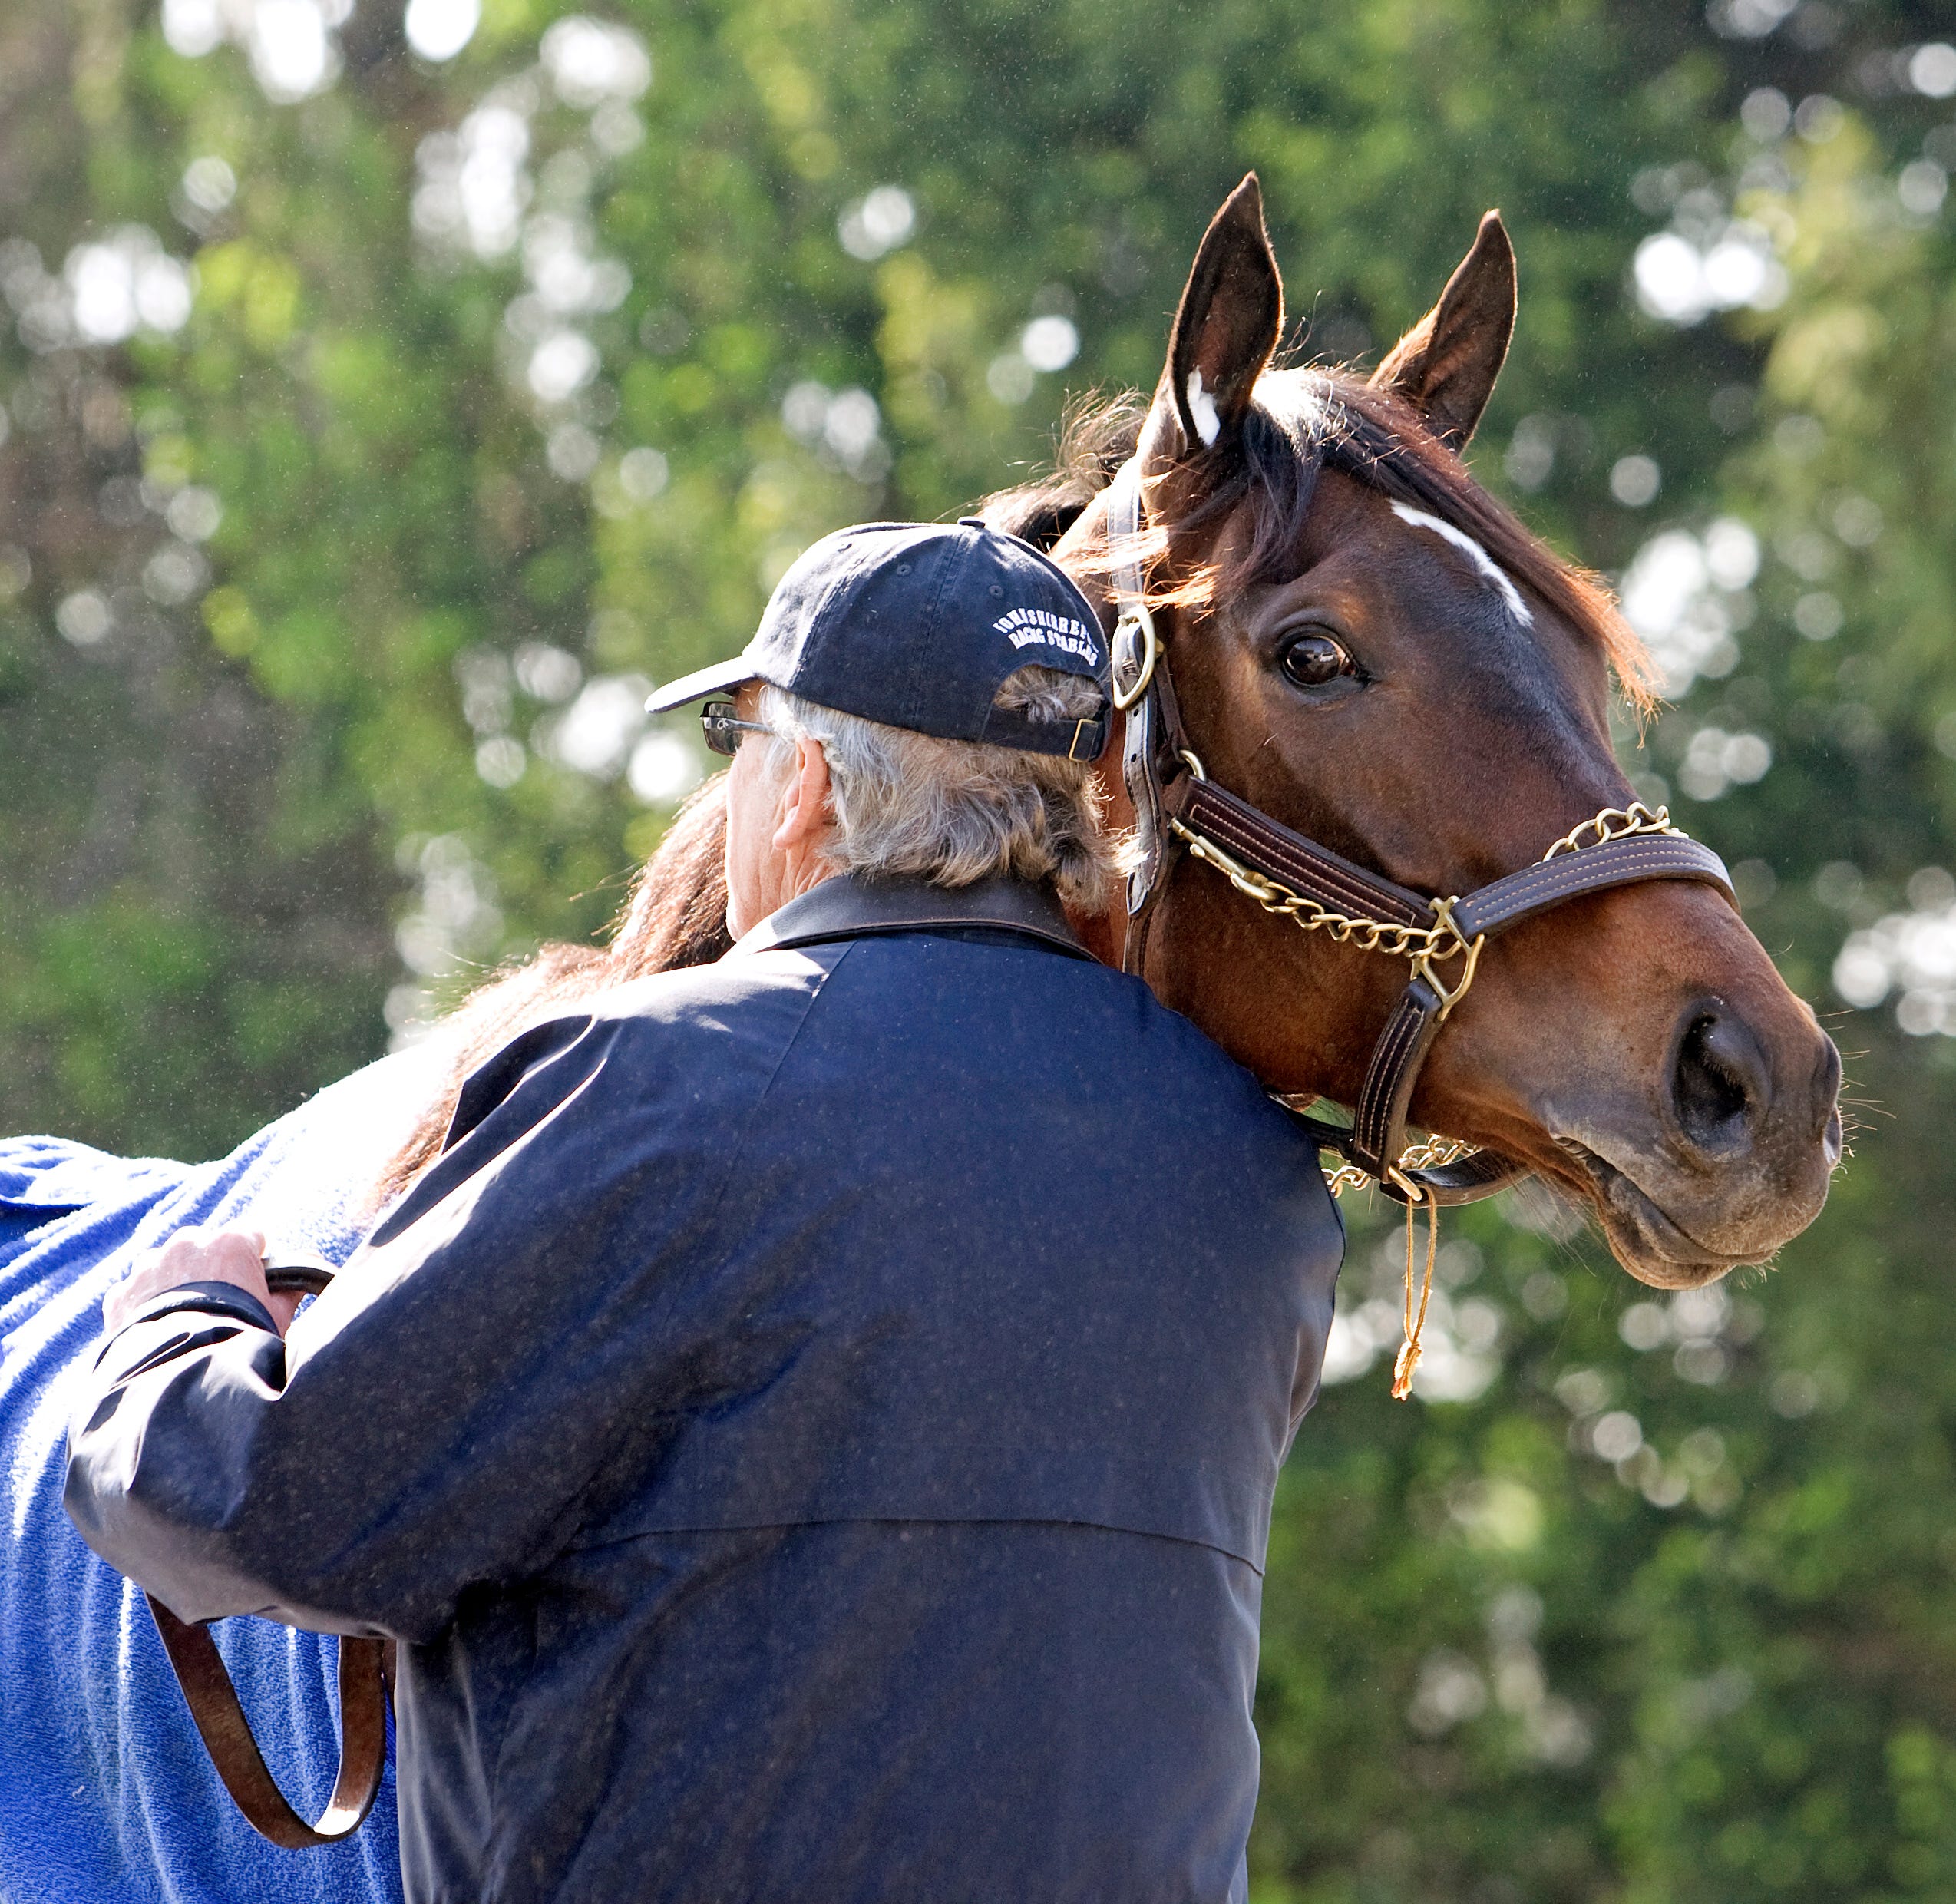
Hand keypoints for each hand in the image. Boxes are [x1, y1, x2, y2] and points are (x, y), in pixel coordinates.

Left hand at [103, 1227, 303, 1337]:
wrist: (180, 1374)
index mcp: (231, 1241)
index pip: (251, 1235)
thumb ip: (292, 1289)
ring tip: (183, 1320)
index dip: (255, 1260)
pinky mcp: (120, 1293)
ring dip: (173, 1282)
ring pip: (165, 1265)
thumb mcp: (279, 1315)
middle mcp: (187, 1243)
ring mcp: (148, 1266)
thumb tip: (305, 1277)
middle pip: (204, 1245)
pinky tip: (156, 1331)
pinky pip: (134, 1291)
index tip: (255, 1283)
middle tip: (218, 1305)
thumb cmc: (238, 1340)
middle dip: (211, 1268)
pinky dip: (143, 1305)